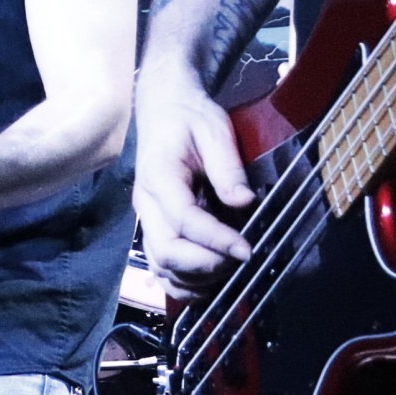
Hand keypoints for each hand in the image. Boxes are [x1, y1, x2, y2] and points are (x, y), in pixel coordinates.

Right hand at [133, 62, 252, 300]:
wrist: (164, 110)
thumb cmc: (189, 118)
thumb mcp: (214, 131)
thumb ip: (228, 167)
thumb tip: (244, 202)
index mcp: (159, 178)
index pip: (184, 220)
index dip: (216, 241)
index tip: (248, 249)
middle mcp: (147, 206)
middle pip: (167, 253)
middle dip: (207, 266)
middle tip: (243, 261)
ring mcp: (148, 221)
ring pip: (163, 268)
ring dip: (197, 280)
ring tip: (231, 273)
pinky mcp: (154, 231)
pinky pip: (162, 269)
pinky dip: (184, 284)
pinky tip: (211, 283)